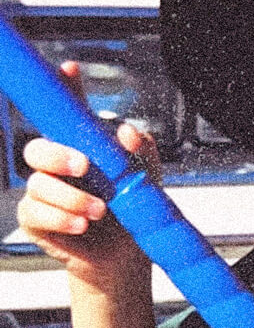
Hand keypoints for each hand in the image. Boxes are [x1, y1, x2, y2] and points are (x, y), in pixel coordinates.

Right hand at [16, 61, 160, 283]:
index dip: (64, 88)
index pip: (67, 114)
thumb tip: (127, 131)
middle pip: (36, 148)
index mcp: (82, 150)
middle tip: (84, 166)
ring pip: (37, 183)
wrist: (126, 258)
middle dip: (57, 153)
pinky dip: (61, 217)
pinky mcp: (35, 221)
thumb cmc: (132, 214)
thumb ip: (141, 151)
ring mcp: (43, 193)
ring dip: (70, 196)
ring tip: (100, 211)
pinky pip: (33, 212)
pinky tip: (83, 224)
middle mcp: (58, 168)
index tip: (71, 69)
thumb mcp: (147, 179)